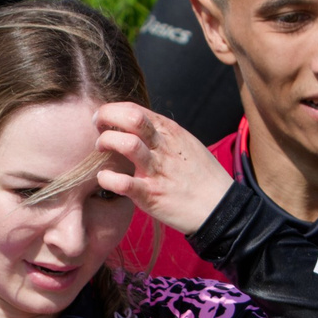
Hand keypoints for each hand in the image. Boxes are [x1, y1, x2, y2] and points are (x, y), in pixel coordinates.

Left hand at [92, 102, 230, 234]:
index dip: (113, 110)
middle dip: (106, 116)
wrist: (220, 208)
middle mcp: (163, 147)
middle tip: (97, 126)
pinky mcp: (151, 195)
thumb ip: (163, 135)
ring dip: (106, 143)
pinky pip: (123, 183)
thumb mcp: (186, 145)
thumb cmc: (202, 177)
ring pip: (127, 144)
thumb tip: (138, 127)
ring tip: (101, 150)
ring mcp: (157, 170)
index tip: (103, 118)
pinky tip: (104, 178)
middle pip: (131, 118)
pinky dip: (107, 178)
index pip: (135, 109)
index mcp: (170, 133)